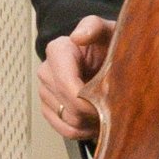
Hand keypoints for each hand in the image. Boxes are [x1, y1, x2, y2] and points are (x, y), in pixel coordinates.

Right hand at [34, 16, 118, 145]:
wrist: (103, 54)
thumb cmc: (108, 43)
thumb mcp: (107, 29)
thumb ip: (94, 27)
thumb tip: (78, 37)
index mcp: (58, 51)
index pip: (67, 86)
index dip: (88, 102)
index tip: (107, 105)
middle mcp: (47, 71)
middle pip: (68, 107)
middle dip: (92, 114)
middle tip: (114, 111)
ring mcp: (45, 90)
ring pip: (66, 121)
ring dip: (88, 124)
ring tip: (106, 116)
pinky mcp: (48, 106)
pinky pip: (62, 129)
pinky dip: (80, 132)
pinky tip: (94, 123)